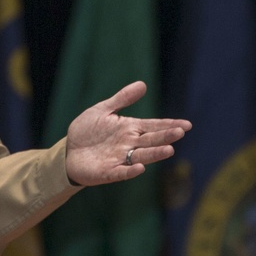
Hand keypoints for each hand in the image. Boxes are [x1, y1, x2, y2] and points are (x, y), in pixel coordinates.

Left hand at [64, 81, 189, 185]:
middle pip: (151, 140)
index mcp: (130, 129)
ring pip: (141, 156)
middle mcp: (129, 144)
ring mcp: (120, 159)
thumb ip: (122, 99)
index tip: (186, 125)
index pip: (153, 126)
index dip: (169, 125)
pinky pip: (121, 172)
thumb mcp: (103, 110)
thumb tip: (143, 84)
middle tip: (180, 132)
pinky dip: (130, 170)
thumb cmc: (87, 130)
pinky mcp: (108, 172)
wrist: (68, 150)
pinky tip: (140, 167)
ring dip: (154, 154)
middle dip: (165, 136)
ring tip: (169, 149)